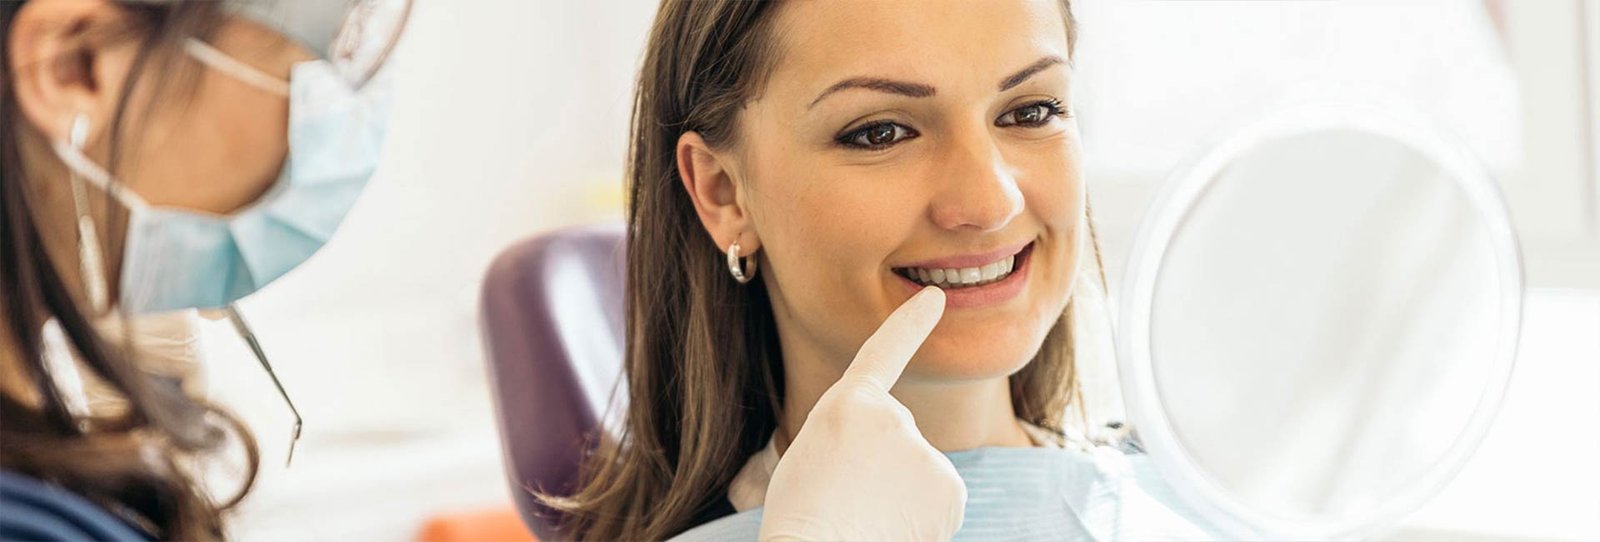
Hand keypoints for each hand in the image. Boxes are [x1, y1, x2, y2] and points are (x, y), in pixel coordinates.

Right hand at [759, 286, 965, 540]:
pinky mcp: (949, 487)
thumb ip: (861, 441)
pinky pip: (940, 501)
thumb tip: (912, 466)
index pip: (883, 353)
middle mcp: (892, 415)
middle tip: (848, 500)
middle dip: (883, 470)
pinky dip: (924, 520)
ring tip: (865, 520)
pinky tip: (893, 531)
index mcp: (846, 404)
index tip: (935, 298)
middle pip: (899, 440)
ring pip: (921, 473)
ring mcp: (924, 450)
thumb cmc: (804, 518)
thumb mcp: (816, 457)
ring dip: (901, 497)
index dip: (908, 324)